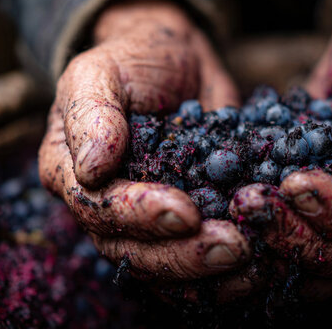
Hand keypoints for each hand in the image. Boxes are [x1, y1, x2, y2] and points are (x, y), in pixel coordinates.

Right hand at [38, 0, 249, 289]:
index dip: (140, 215)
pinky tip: (260, 265)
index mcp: (70, 173)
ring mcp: (142, 223)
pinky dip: (223, 272)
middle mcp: (102, 208)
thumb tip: (91, 168)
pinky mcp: (182, 226)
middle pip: (133, 252)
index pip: (98, 208)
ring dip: (207, 272)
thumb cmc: (133, 60)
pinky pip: (194, 263)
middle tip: (234, 246)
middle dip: (183, 255)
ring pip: (165, 268)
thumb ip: (92, 113)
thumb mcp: (102, 71)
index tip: (186, 212)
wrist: (175, 62)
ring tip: (253, 259)